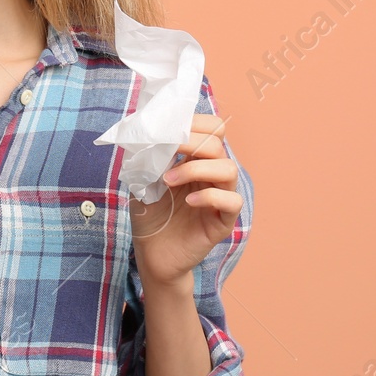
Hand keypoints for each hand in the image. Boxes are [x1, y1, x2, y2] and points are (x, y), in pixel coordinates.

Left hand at [129, 113, 242, 288]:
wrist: (150, 252)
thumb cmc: (149, 213)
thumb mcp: (143, 178)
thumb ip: (149, 155)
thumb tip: (151, 132)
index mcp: (197, 159)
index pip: (213, 129)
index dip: (195, 122)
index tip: (168, 128)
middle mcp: (212, 175)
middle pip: (219, 143)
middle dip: (191, 141)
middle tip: (167, 150)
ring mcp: (221, 197)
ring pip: (229, 169)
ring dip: (196, 168)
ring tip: (169, 180)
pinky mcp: (223, 221)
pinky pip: (232, 201)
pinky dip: (210, 196)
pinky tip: (189, 201)